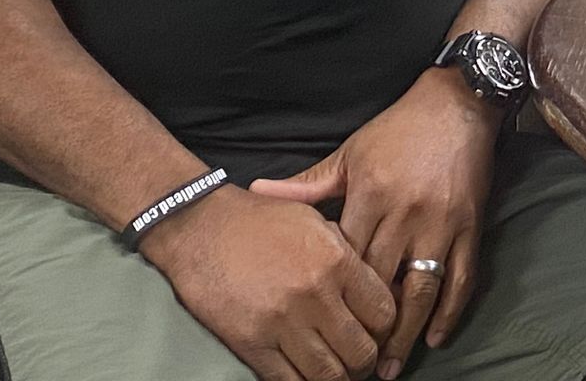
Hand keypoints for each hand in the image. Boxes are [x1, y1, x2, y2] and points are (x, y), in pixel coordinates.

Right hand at [137, 183, 395, 380]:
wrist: (200, 227)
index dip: (385, 327)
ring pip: (330, 375)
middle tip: (356, 355)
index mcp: (336, 260)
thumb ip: (347, 255)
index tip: (375, 330)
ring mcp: (282, 323)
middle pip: (361, 351)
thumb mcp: (314, 221)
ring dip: (337, 376)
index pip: (383, 313)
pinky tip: (304, 373)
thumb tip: (375, 289)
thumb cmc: (259, 220)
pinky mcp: (252, 344)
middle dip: (364, 359)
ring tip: (333, 367)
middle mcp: (314, 294)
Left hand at [251, 67, 501, 378]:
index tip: (318, 329)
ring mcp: (441, 224)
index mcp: (371, 196)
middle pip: (381, 284)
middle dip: (365, 329)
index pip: (347, 260)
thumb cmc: (397, 130)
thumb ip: (307, 185)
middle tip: (351, 365)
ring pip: (421, 290)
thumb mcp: (349, 153)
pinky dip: (450, 311)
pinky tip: (435, 337)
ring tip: (390, 368)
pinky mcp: (471, 227)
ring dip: (405, 334)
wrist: (457, 105)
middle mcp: (406, 215)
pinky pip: (462, 278)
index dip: (333, 298)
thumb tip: (257, 192)